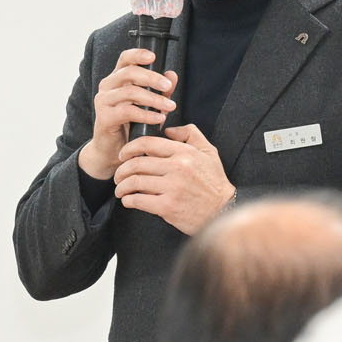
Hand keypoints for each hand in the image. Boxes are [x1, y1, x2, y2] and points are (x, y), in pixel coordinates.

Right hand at [77, 49, 178, 180]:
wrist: (112, 151)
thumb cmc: (130, 125)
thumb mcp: (149, 105)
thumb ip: (160, 90)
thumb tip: (172, 75)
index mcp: (117, 79)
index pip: (125, 59)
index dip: (138, 54)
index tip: (153, 56)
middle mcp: (107, 86)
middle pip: (129, 72)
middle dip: (152, 78)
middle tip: (168, 87)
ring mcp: (103, 101)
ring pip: (130, 92)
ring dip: (153, 99)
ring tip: (170, 106)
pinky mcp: (104, 117)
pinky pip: (128, 111)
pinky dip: (146, 114)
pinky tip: (159, 118)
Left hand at [113, 125, 233, 234]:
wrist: (223, 210)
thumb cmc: (214, 182)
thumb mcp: (208, 151)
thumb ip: (190, 134)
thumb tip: (168, 130)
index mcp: (184, 153)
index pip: (147, 144)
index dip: (129, 148)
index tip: (123, 155)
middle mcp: (177, 168)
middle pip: (136, 163)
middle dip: (121, 170)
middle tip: (118, 175)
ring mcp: (172, 188)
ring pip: (135, 182)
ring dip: (122, 186)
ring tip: (120, 189)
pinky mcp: (168, 207)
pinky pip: (139, 201)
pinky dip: (129, 200)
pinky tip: (129, 201)